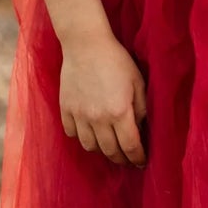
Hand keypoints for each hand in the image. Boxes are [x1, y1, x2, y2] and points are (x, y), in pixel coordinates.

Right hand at [59, 31, 146, 164]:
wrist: (86, 45)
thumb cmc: (117, 61)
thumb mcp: (138, 83)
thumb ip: (141, 109)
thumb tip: (141, 129)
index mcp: (120, 112)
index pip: (130, 146)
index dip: (137, 158)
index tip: (141, 162)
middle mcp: (98, 118)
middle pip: (110, 151)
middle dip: (121, 159)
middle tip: (128, 160)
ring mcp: (79, 115)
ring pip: (90, 147)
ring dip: (101, 151)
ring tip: (109, 147)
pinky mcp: (65, 109)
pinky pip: (72, 133)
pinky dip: (82, 137)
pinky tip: (90, 133)